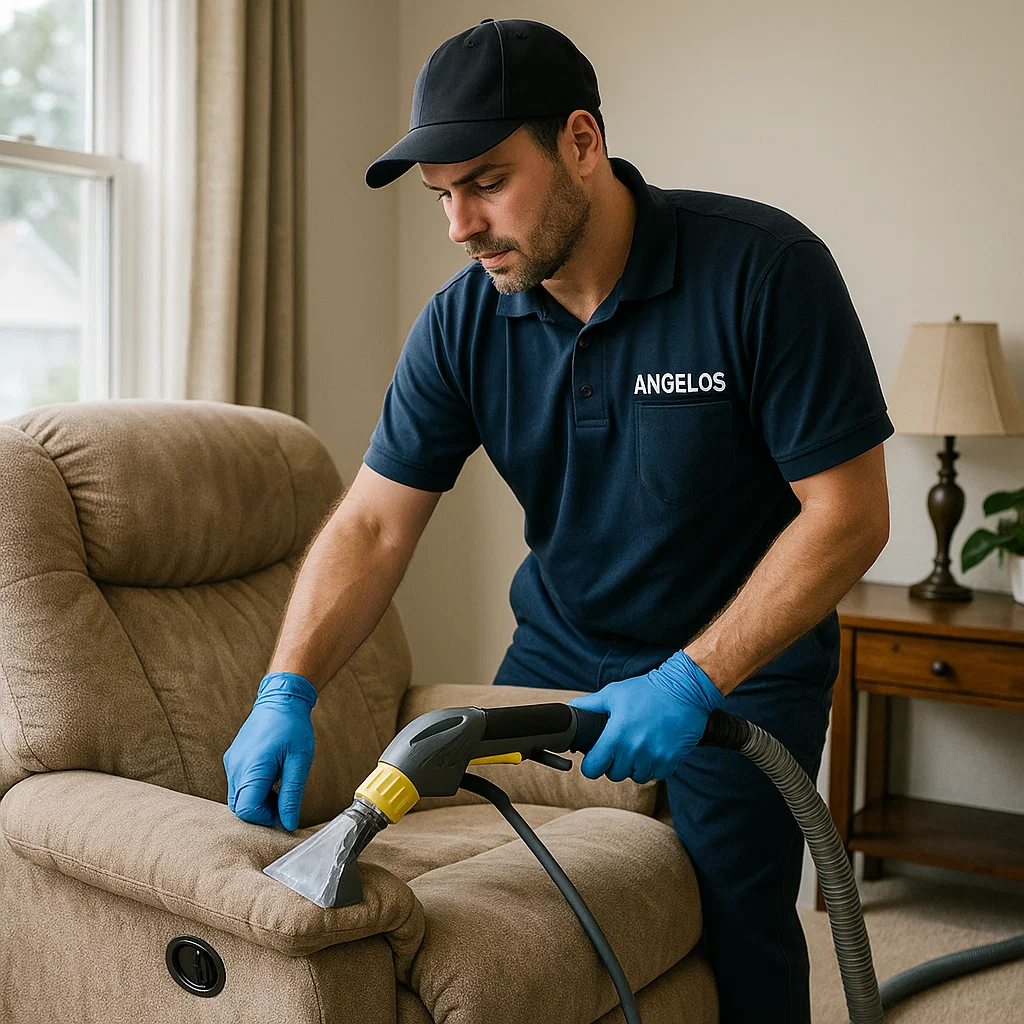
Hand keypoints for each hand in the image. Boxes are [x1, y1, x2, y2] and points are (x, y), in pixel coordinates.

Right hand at [223, 672, 316, 829]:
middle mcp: (235, 767)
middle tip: (283, 801)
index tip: (284, 811)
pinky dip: (253, 789)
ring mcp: (232, 762)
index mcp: (252, 769)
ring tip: (280, 787)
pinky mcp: (233, 758)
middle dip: (261, 812)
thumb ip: (291, 795)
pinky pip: (238, 784)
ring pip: (238, 797)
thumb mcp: (299, 762)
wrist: (280, 699)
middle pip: (240, 807)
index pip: (247, 810)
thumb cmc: (293, 728)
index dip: (266, 818)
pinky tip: (272, 778)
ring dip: (257, 801)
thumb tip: (288, 823)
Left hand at [568, 652, 723, 783]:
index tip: (594, 759)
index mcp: (615, 736)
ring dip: (634, 766)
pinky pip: (656, 774)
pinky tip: (653, 749)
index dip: (591, 764)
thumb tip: (572, 709)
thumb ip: (590, 704)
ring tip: (638, 747)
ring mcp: (653, 758)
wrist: (685, 691)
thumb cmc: (648, 691)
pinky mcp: (670, 762)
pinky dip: (653, 766)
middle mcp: (633, 751)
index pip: (593, 769)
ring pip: (636, 776)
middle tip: (619, 748)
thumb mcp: (614, 693)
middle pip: (614, 775)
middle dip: (614, 764)